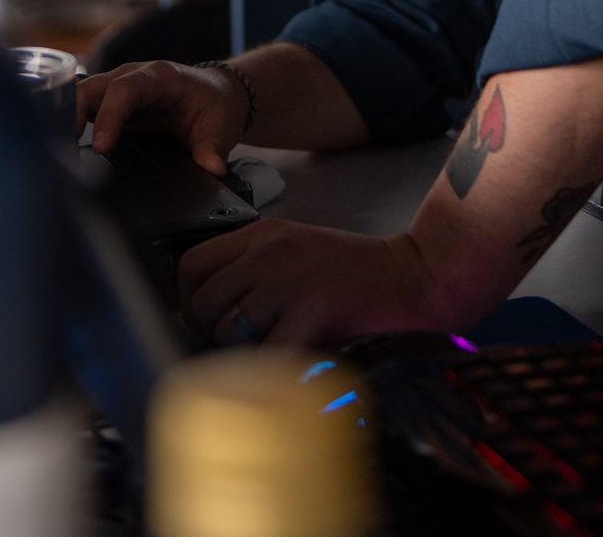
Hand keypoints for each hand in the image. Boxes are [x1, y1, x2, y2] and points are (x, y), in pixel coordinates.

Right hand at [76, 60, 249, 174]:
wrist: (218, 95)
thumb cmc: (215, 105)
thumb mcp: (220, 127)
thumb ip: (213, 148)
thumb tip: (212, 168)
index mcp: (159, 77)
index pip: (125, 89)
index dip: (109, 115)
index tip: (101, 145)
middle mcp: (134, 76)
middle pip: (93, 87)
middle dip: (73, 113)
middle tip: (62, 149)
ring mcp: (119, 87)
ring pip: (82, 94)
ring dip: (66, 118)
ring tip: (54, 150)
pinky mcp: (112, 103)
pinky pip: (85, 106)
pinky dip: (70, 121)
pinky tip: (60, 145)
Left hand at [178, 219, 443, 346]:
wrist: (414, 276)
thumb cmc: (358, 271)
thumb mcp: (298, 249)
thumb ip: (255, 267)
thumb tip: (212, 307)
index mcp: (262, 234)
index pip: (192, 264)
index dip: (189, 299)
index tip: (204, 319)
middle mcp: (267, 252)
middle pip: (202, 301)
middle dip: (211, 332)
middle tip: (238, 344)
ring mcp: (287, 282)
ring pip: (228, 330)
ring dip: (243, 352)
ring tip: (272, 351)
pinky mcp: (310, 312)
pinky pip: (265, 354)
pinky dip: (274, 368)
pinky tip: (294, 361)